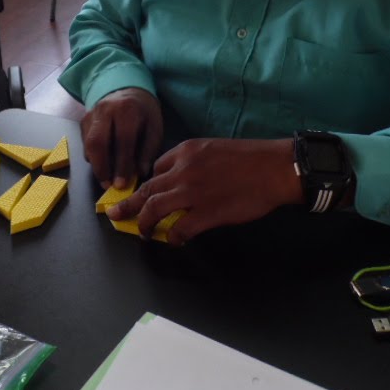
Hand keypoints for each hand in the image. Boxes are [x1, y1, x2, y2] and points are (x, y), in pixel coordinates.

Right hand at [80, 88, 162, 189]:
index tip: (122, 184)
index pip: (122, 140)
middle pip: (97, 141)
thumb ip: (148, 150)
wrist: (126, 88)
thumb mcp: (154, 127)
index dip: (121, 164)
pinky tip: (102, 165)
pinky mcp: (83, 120)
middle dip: (101, 167)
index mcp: (127, 109)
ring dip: (95, 164)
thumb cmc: (144, 111)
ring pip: (88, 143)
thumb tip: (140, 173)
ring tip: (105, 180)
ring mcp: (91, 114)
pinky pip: (85, 142)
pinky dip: (92, 157)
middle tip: (108, 185)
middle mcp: (105, 109)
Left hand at [105, 137, 303, 245]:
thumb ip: (194, 161)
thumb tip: (181, 179)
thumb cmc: (250, 158)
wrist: (274, 168)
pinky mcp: (206, 214)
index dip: (148, 183)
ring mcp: (192, 193)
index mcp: (186, 151)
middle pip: (147, 189)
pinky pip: (179, 229)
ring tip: (142, 232)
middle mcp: (183, 170)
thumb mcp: (214, 148)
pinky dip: (172, 237)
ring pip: (154, 209)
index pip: (155, 167)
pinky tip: (173, 241)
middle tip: (115, 214)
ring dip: (144, 223)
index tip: (144, 194)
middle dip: (128, 203)